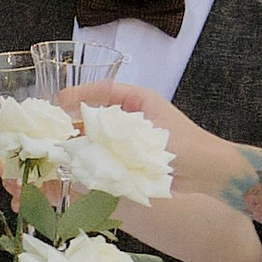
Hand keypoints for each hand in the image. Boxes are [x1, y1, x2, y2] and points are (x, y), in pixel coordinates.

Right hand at [67, 80, 241, 199]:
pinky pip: (106, 155)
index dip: (80, 94)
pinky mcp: (131, 159)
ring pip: (98, 136)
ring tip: (60, 148)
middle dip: (74, 120)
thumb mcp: (149, 132)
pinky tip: (77, 165)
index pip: (104, 90)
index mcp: (139, 100)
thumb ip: (117, 131)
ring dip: (80, 141)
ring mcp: (131, 139)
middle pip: (96, 113)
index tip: (60, 101)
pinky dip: (92, 159)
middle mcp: (132, 118)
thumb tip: (84, 133)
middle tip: (53, 129)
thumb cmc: (186, 145)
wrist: (208, 171)